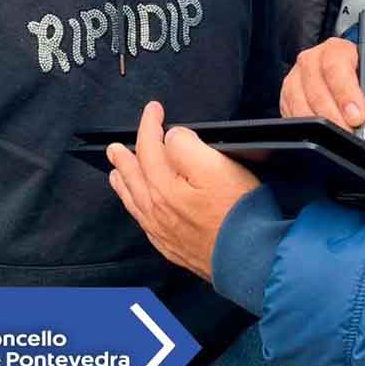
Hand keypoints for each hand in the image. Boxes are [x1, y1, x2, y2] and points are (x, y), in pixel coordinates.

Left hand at [106, 101, 260, 279]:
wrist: (250, 257)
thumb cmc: (237, 211)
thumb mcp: (216, 165)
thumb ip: (187, 146)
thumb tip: (172, 137)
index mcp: (164, 187)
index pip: (149, 147)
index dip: (149, 124)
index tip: (154, 109)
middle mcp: (157, 210)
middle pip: (134, 177)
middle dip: (125, 157)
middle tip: (114, 147)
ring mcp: (163, 231)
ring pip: (135, 202)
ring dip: (124, 183)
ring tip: (116, 173)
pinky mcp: (174, 247)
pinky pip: (143, 223)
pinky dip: (135, 208)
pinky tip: (139, 208)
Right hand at [280, 37, 364, 135]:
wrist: (361, 107)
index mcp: (337, 50)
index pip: (336, 66)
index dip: (345, 92)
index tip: (358, 116)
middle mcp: (311, 61)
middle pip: (316, 87)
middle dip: (335, 115)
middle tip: (351, 134)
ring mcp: (295, 81)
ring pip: (301, 105)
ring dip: (322, 126)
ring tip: (343, 138)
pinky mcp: (286, 102)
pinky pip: (292, 118)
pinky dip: (309, 132)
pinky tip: (326, 137)